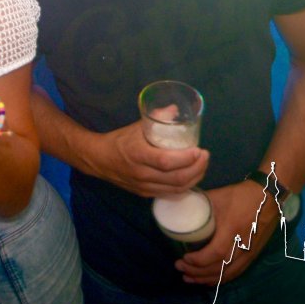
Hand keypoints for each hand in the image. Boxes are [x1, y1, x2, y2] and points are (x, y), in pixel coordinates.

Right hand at [92, 121, 208, 197]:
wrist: (99, 160)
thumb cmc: (119, 140)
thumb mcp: (136, 127)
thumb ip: (157, 117)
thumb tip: (176, 109)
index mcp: (138, 154)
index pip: (166, 162)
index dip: (186, 158)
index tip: (199, 149)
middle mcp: (141, 174)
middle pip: (176, 178)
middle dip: (197, 168)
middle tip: (205, 156)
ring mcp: (144, 186)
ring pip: (176, 188)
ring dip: (194, 178)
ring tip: (202, 166)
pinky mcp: (145, 194)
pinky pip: (170, 193)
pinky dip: (184, 186)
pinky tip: (191, 177)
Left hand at [175, 180, 277, 285]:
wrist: (268, 197)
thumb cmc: (240, 195)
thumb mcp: (217, 196)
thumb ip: (199, 204)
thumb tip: (178, 210)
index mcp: (232, 229)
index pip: (216, 253)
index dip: (199, 260)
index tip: (183, 258)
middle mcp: (242, 245)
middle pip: (219, 267)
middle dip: (197, 272)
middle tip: (180, 268)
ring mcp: (249, 252)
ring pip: (227, 274)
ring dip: (207, 279)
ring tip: (189, 278)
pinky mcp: (253, 255)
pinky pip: (236, 273)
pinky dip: (221, 279)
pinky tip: (208, 280)